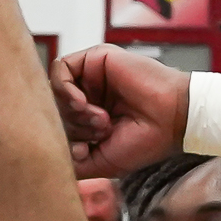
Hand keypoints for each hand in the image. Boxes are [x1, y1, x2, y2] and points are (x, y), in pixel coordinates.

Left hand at [49, 44, 194, 177]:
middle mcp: (89, 94)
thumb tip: (46, 153)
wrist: (173, 120)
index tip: (85, 151)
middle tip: (100, 132)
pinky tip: (82, 103)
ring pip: (54, 90)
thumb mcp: (100, 161)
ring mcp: (91, 76)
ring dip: (71, 110)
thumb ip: (71, 160)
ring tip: (99, 119)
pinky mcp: (95, 58)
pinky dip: (65, 89)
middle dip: (71, 126)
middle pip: (52, 107)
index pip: (55, 124)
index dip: (63, 139)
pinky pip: (60, 69)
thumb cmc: (144, 142)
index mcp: (89, 116)